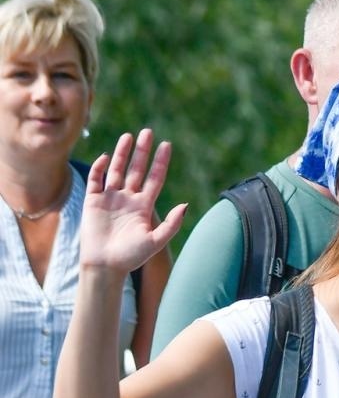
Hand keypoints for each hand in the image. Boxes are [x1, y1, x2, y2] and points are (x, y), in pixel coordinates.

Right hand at [78, 129, 185, 274]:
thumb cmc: (132, 257)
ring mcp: (110, 198)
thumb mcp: (156, 241)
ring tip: (128, 136)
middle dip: (142, 151)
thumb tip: (185, 205)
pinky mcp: (93, 201)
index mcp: (144, 206)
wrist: (105, 266)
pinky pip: (96, 180)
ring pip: (117, 170)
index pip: (155, 177)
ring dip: (122, 153)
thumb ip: (172, 224)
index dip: (161, 161)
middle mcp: (128, 198)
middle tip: (148, 132)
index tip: (167, 144)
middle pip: (136, 169)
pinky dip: (100, 168)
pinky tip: (107, 157)